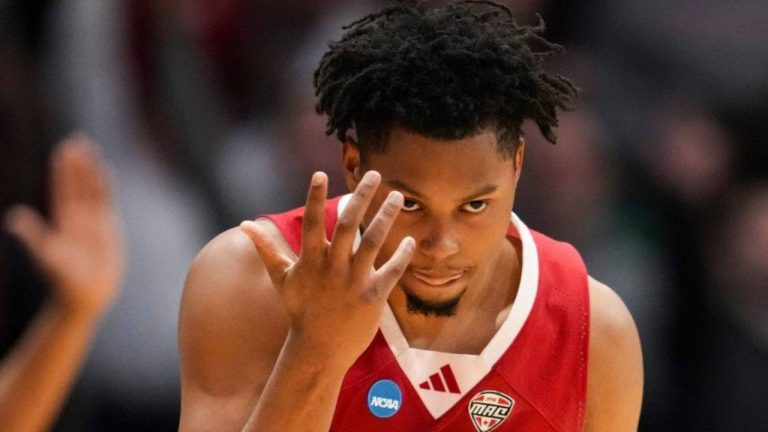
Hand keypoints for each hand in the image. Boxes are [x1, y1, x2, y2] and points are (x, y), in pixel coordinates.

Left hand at [5, 134, 122, 319]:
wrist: (85, 295)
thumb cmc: (63, 280)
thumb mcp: (46, 256)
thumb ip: (34, 236)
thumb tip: (15, 218)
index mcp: (62, 222)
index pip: (63, 190)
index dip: (63, 172)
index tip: (63, 152)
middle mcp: (77, 218)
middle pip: (77, 185)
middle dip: (77, 164)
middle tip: (76, 139)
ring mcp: (93, 222)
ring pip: (92, 190)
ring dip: (91, 170)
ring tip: (90, 149)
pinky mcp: (108, 230)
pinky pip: (107, 202)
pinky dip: (106, 186)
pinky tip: (105, 171)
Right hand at [240, 171, 413, 369]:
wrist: (318, 350)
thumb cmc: (300, 311)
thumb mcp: (281, 278)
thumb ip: (267, 249)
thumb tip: (245, 224)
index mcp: (310, 260)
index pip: (312, 222)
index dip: (314, 197)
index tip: (320, 173)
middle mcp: (332, 267)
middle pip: (348, 224)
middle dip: (361, 197)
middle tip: (374, 173)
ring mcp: (353, 282)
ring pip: (373, 242)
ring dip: (386, 217)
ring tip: (397, 197)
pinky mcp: (372, 297)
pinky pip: (391, 272)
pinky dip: (401, 255)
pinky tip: (410, 240)